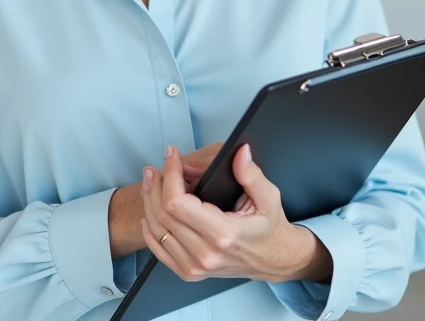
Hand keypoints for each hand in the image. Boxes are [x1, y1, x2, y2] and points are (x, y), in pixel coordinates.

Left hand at [139, 144, 329, 283]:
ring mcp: (195, 266)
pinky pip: (159, 250)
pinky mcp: (189, 272)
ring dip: (150, 201)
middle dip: (156, 184)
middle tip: (157, 166)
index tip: (172, 156)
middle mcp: (206, 254)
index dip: (169, 175)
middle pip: (163, 214)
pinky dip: (150, 229)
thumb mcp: (269, 197)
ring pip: (157, 230)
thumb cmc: (270, 228)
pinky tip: (149, 212)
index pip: (178, 203)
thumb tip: (241, 152)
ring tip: (152, 181)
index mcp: (223, 234)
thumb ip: (252, 174)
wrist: (274, 260)